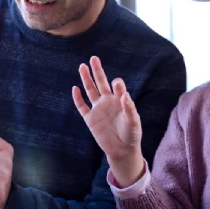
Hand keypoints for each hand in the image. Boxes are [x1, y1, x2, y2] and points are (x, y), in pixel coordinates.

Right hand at [72, 56, 144, 187]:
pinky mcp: (90, 119)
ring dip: (86, 79)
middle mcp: (108, 102)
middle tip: (94, 58)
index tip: (117, 84)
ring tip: (82, 66)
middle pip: (101, 83)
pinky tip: (75, 88)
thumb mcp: (133, 122)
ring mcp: (98, 109)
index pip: (118, 88)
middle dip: (97, 71)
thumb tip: (125, 94)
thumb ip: (130, 108)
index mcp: (120, 101)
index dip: (117, 85)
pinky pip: (82, 106)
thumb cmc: (131, 135)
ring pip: (90, 91)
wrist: (122, 150)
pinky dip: (78, 98)